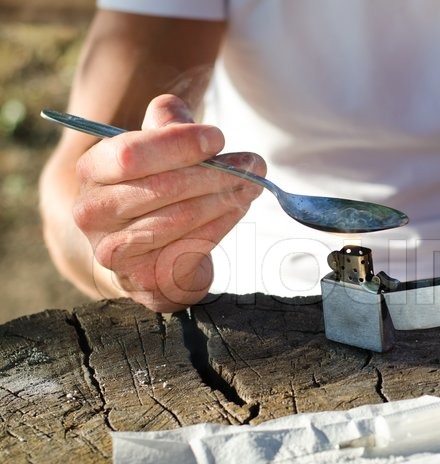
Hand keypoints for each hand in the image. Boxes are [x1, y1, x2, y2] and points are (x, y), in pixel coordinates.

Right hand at [73, 94, 263, 311]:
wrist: (150, 256)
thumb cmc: (156, 191)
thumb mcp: (158, 150)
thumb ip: (167, 125)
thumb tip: (185, 118)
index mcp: (93, 171)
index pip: (131, 153)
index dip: (179, 144)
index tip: (219, 139)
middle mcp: (93, 212)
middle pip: (164, 187)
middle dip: (215, 173)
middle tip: (253, 165)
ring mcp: (114, 250)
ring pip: (182, 217)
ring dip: (225, 198)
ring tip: (252, 185)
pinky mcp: (144, 276)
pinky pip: (193, 246)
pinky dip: (222, 224)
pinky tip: (237, 208)